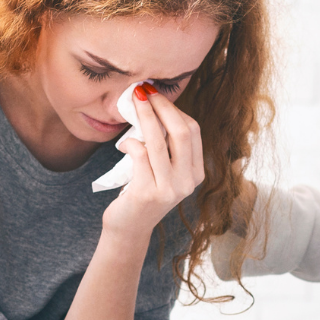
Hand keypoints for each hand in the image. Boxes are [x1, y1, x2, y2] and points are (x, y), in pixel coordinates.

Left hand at [101, 88, 205, 244]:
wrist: (129, 228)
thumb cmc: (143, 192)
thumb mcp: (163, 170)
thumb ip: (166, 147)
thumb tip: (155, 107)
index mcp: (196, 173)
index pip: (192, 131)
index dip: (174, 109)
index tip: (157, 94)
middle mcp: (187, 182)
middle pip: (180, 132)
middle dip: (161, 106)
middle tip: (144, 91)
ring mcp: (168, 189)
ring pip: (158, 141)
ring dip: (143, 116)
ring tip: (133, 102)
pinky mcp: (146, 193)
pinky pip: (139, 154)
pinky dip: (130, 143)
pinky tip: (123, 143)